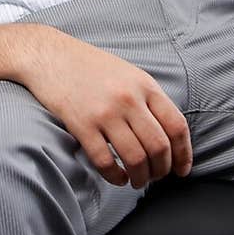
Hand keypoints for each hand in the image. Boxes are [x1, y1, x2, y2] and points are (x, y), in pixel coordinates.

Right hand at [21, 27, 192, 188]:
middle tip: (155, 177)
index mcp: (144, 84)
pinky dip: (115, 177)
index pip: (176, 125)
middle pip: (159, 147)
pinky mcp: (82, 124)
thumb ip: (147, 99)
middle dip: (161, 170)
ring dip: (140, 177)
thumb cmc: (89, 65)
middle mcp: (128, 98)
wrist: (49, 54)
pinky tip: (116, 177)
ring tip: (136, 180)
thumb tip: (167, 135)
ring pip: (135, 158)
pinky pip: (105, 162)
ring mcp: (105, 112)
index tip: (181, 170)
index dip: (183, 153)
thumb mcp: (127, 73)